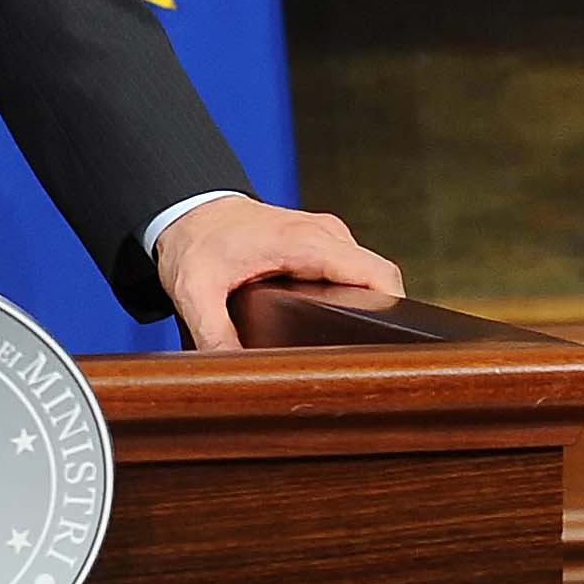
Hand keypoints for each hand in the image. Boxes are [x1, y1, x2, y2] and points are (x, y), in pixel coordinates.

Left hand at [152, 194, 402, 351]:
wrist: (190, 208)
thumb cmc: (196, 242)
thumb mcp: (195, 292)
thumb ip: (213, 334)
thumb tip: (236, 375)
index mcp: (306, 242)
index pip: (377, 275)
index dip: (393, 312)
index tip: (386, 347)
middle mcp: (326, 235)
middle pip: (380, 279)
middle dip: (383, 318)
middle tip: (365, 360)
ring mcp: (327, 237)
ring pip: (370, 275)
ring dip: (370, 307)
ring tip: (354, 349)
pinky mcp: (321, 245)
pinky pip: (355, 271)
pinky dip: (357, 296)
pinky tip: (339, 326)